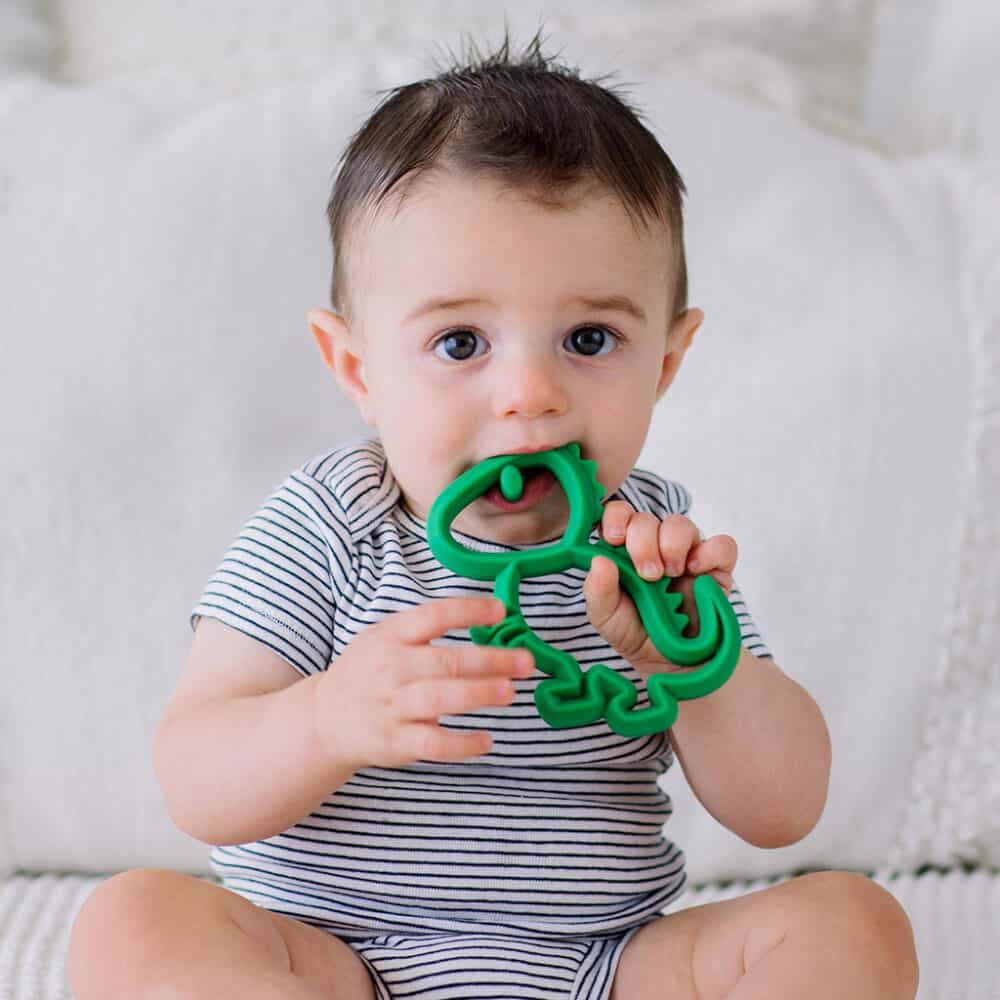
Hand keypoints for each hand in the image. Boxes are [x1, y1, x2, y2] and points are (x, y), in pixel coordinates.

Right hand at [314, 596, 534, 770]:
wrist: (326, 718)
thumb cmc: (369, 671)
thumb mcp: (384, 636)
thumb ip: (425, 627)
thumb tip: (487, 615)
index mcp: (391, 636)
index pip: (433, 616)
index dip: (468, 611)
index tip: (501, 611)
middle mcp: (391, 669)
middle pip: (445, 661)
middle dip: (490, 661)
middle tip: (525, 661)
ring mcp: (392, 707)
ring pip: (439, 700)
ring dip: (478, 695)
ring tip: (510, 692)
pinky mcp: (396, 742)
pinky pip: (433, 744)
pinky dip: (461, 745)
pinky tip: (487, 740)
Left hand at [583, 504, 736, 674]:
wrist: (671, 663)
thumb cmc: (635, 632)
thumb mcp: (606, 617)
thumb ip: (598, 590)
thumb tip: (599, 560)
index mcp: (623, 549)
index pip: (619, 515)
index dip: (616, 518)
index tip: (614, 539)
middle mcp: (654, 545)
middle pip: (647, 518)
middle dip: (643, 542)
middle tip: (648, 575)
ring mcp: (686, 553)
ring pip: (681, 524)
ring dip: (672, 545)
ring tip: (670, 575)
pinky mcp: (716, 568)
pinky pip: (722, 545)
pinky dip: (709, 554)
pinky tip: (696, 572)